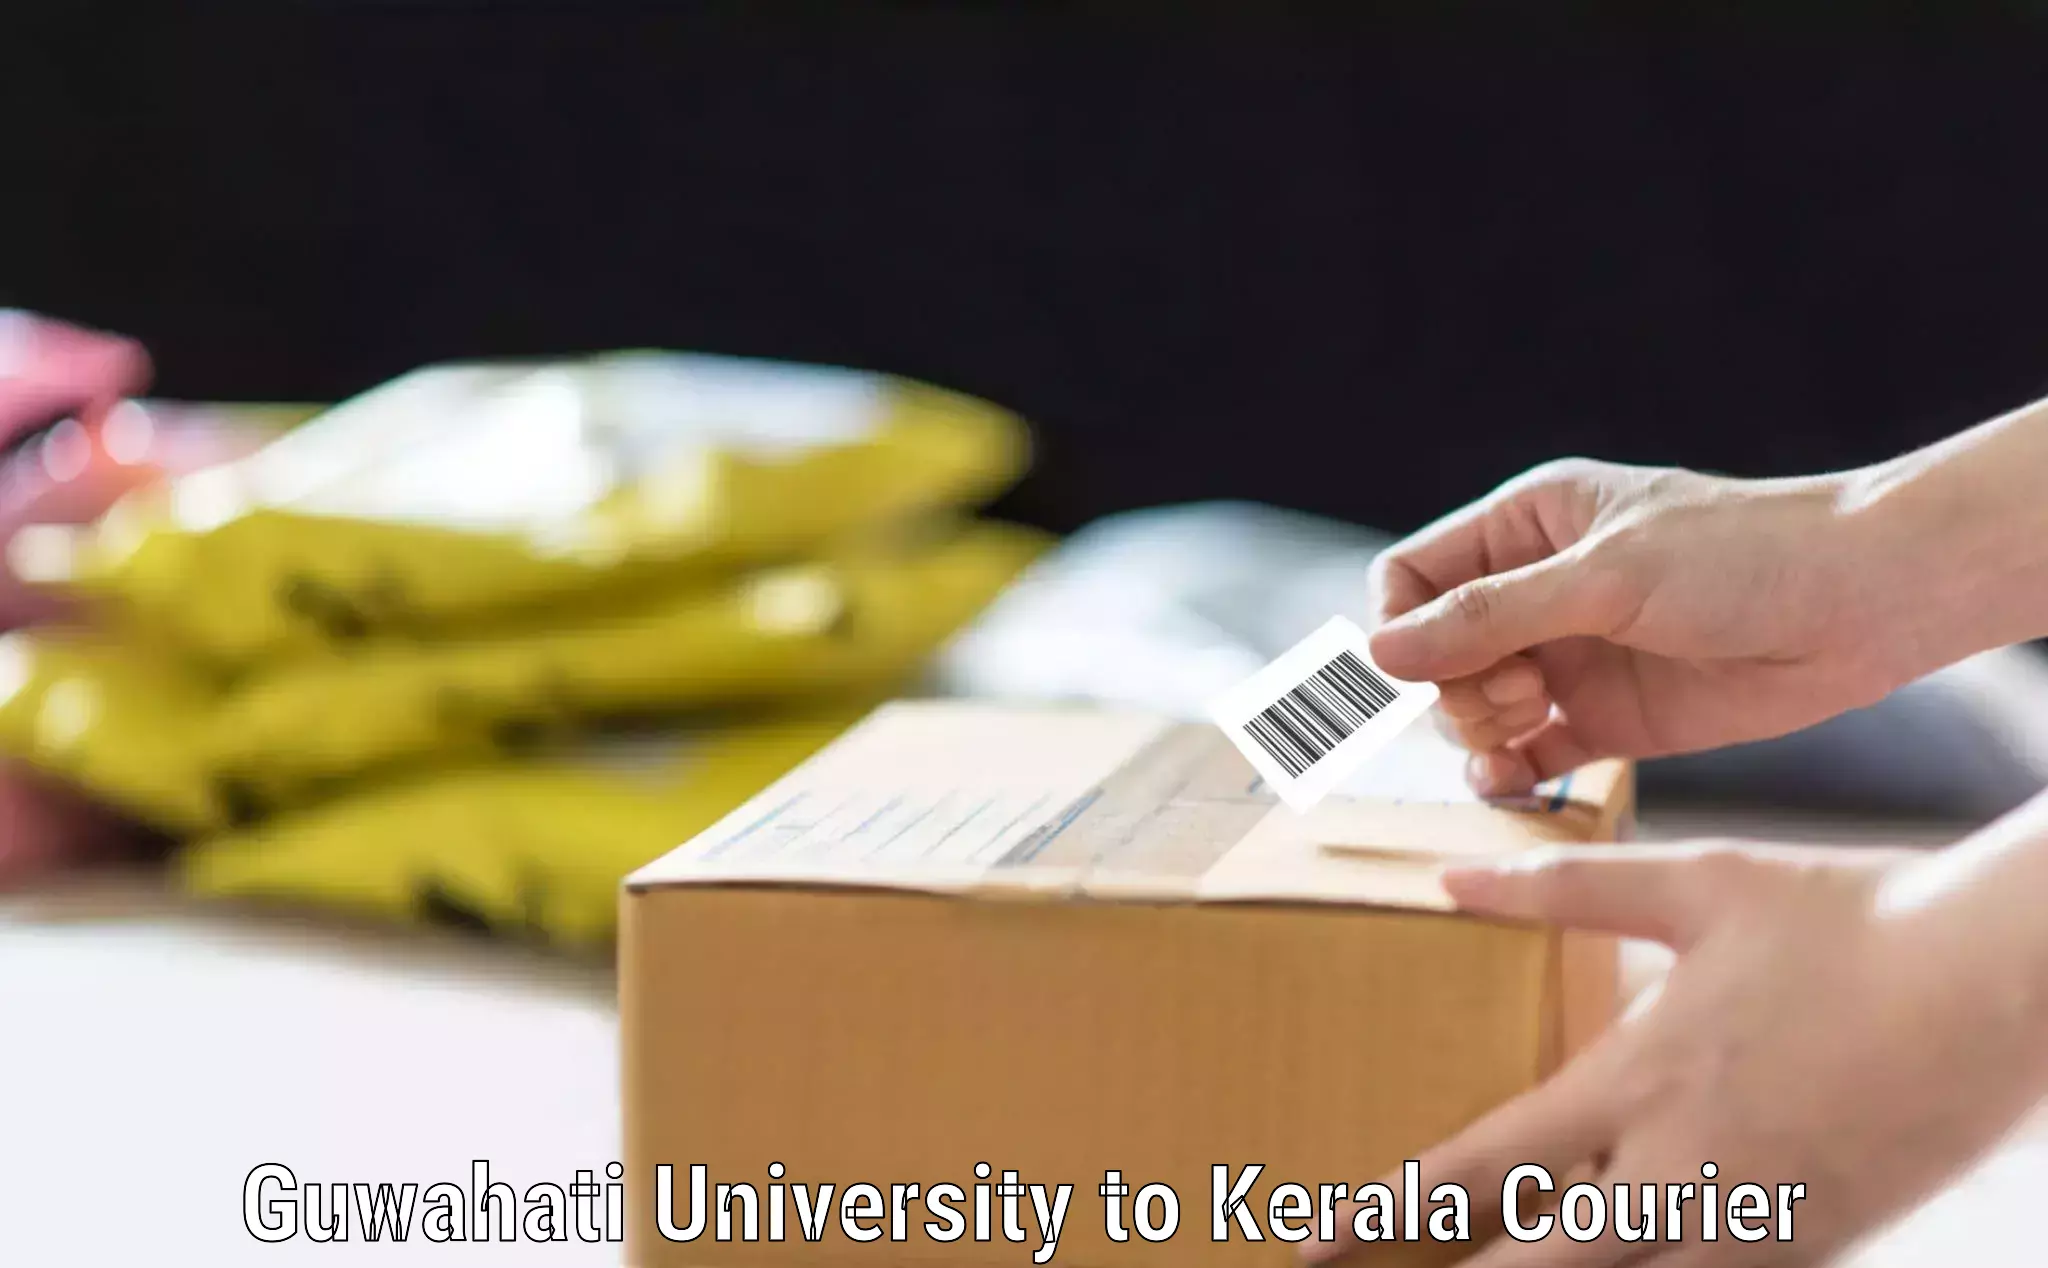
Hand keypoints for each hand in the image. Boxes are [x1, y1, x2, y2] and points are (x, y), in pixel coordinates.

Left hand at [1304, 841, 2047, 1265]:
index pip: (1479, 1167)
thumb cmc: (1847, 919)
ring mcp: (1756, 1225)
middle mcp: (1681, 1172)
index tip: (1318, 1242)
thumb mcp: (1696, 886)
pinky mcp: (1820, 1249)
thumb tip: (1449, 875)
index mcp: (1635, 1082)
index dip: (1387, 1214)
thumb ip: (1562, 887)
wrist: (2001, 984)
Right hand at [1368, 459, 1930, 795]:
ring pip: (1471, 708)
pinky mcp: (1608, 720)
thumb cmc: (1744, 556)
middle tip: (1515, 693)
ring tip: (1530, 727)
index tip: (1422, 668)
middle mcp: (1538, 590)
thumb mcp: (1604, 576)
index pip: (1411, 577)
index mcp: (1528, 524)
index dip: (1400, 626)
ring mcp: (1570, 658)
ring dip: (1478, 730)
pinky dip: (1508, 773)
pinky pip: (1526, 756)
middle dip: (1452, 685)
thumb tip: (1379, 653)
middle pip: (1433, 652)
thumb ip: (1489, 617)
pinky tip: (1515, 782)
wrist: (1864, 605)